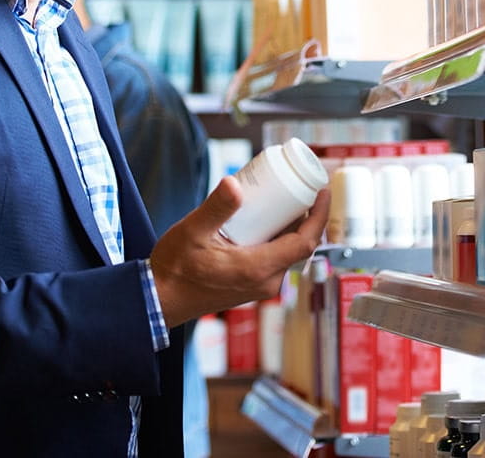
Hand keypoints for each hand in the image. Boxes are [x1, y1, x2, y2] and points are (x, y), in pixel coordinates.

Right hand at [149, 176, 328, 327]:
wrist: (161, 300)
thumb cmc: (175, 269)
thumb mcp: (193, 232)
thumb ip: (216, 208)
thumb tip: (235, 183)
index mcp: (258, 268)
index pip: (305, 242)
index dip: (320, 215)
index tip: (323, 191)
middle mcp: (266, 281)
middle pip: (300, 245)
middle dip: (306, 216)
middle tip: (301, 188)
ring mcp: (260, 286)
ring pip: (288, 253)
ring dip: (291, 227)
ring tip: (285, 200)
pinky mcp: (252, 285)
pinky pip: (275, 259)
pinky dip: (278, 239)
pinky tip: (267, 221)